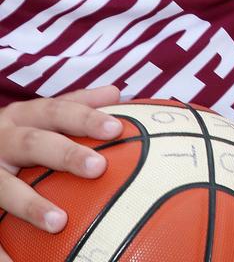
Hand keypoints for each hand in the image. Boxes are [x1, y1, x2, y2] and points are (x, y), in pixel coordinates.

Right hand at [0, 86, 122, 243]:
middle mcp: (2, 140)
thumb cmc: (14, 133)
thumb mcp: (37, 114)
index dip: (85, 117)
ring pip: (3, 187)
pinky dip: (1, 248)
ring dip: (30, 205)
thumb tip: (115, 91)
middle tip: (98, 168)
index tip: (116, 128)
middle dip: (65, 154)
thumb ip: (74, 104)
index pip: (56, 110)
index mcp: (22, 117)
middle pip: (33, 143)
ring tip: (59, 222)